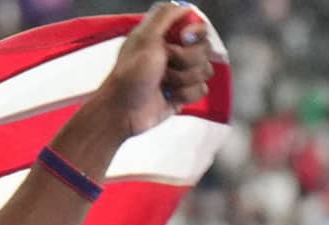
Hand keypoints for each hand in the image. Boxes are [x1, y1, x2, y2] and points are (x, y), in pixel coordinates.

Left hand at [94, 2, 213, 137]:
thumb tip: (183, 6)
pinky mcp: (183, 94)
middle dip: (186, 60)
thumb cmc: (129, 76)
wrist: (123, 111)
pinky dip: (185, 94)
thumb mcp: (144, 38)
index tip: (183, 39)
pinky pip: (201, 90)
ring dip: (183, 78)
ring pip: (205, 71)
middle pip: (205, 49)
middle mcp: (175, 53)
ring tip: (163, 83)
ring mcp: (180, 74)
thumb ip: (163, 16)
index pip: (198, 27)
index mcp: (165, 37)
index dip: (196, 33)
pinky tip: (168, 96)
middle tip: (165, 66)